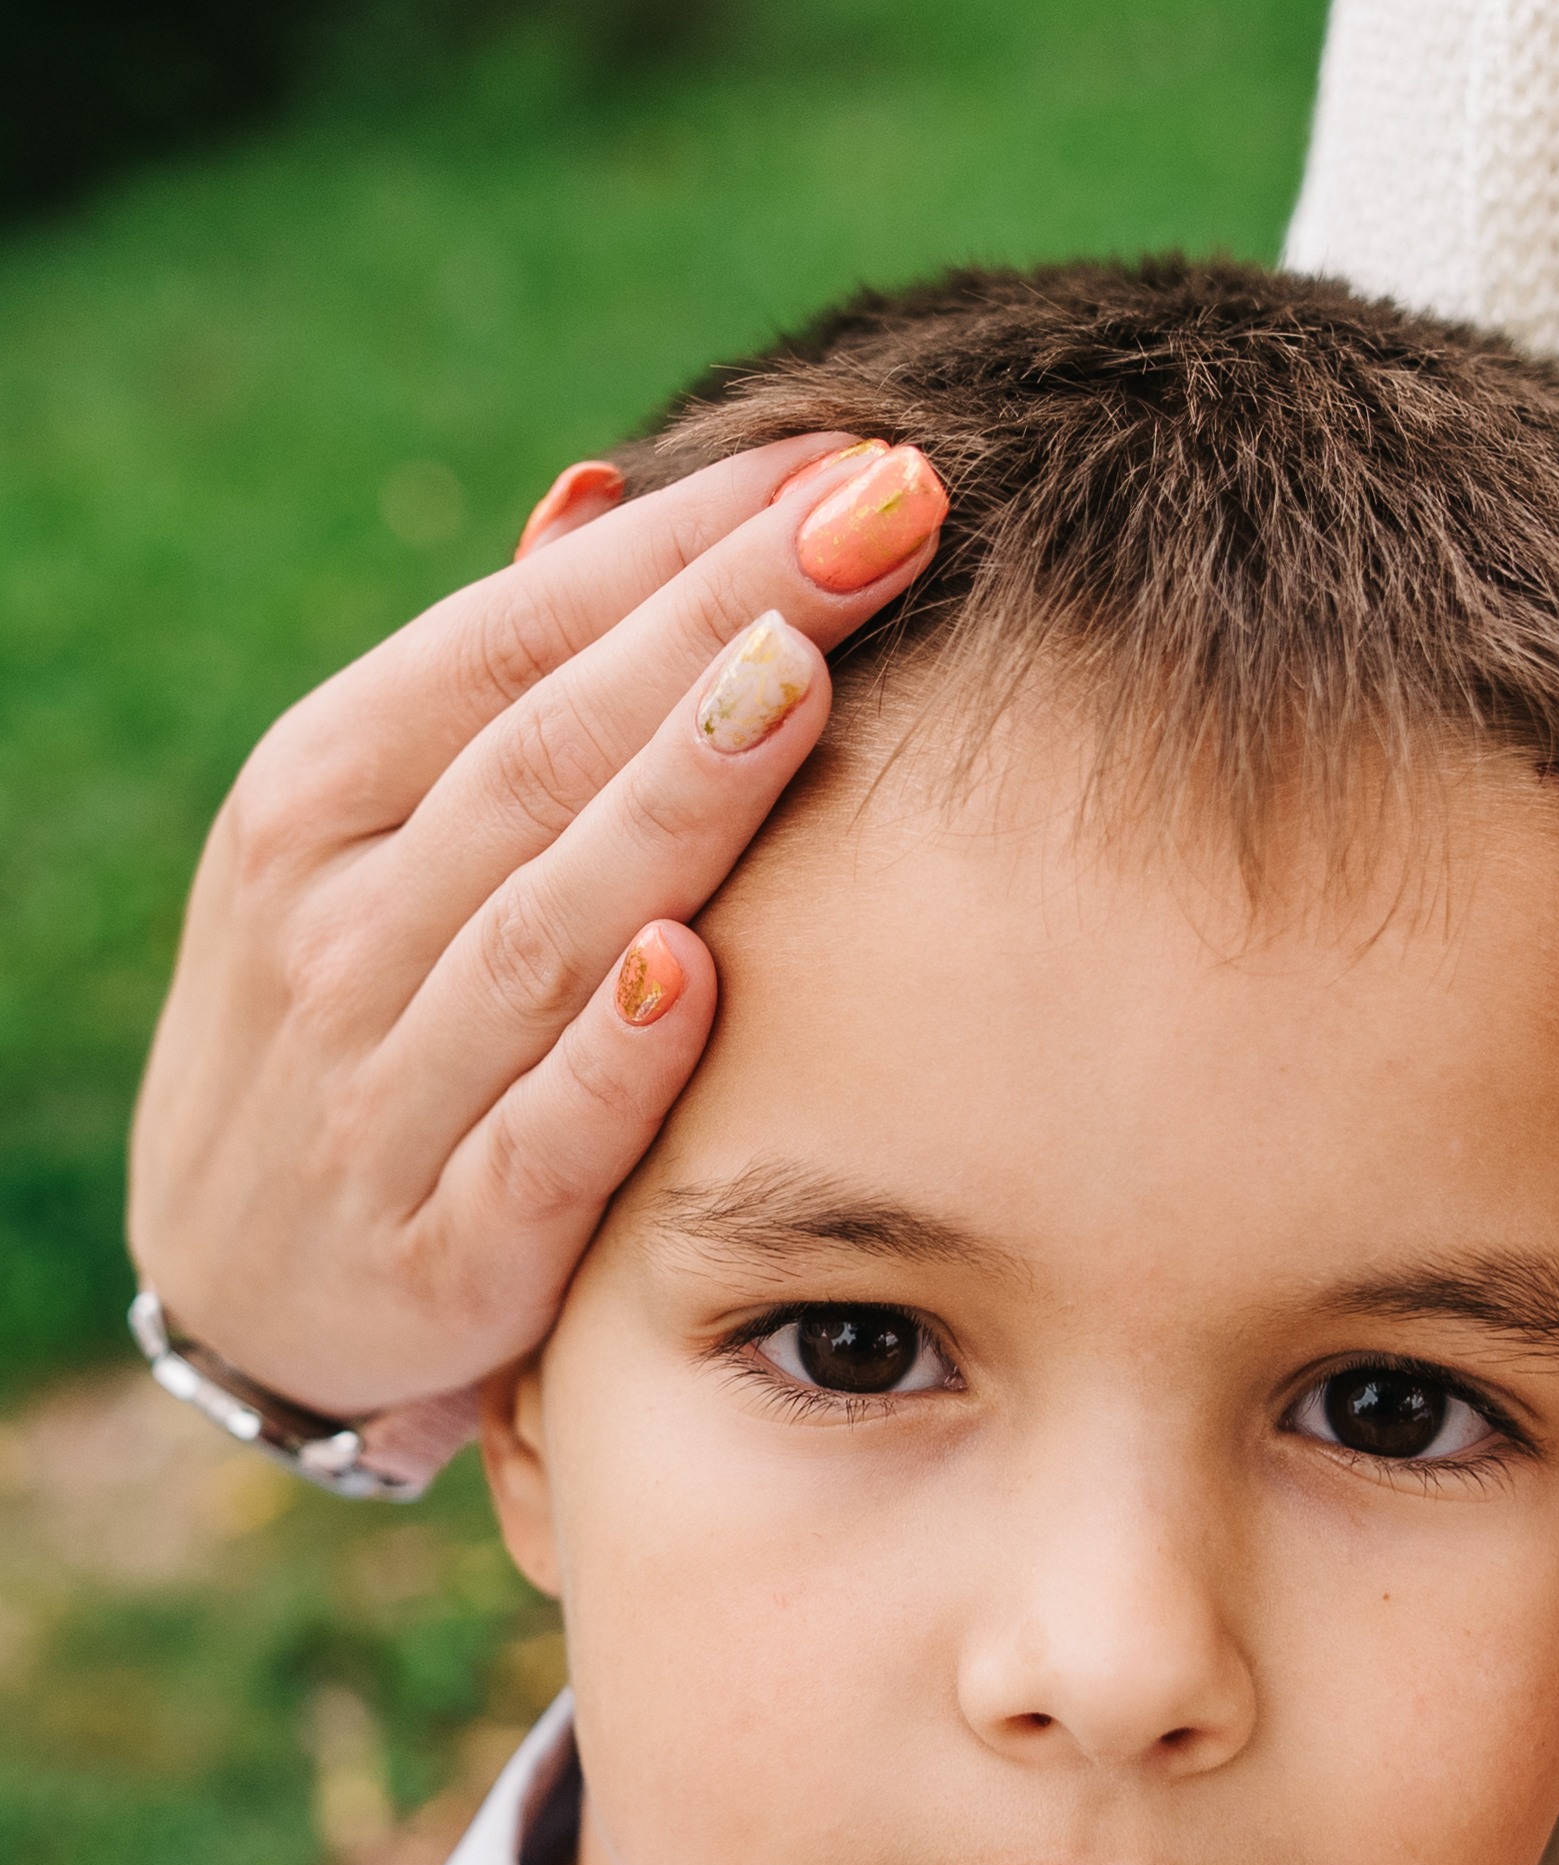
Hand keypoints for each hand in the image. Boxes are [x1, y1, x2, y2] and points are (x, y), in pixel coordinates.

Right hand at [128, 435, 946, 1419]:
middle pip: (545, 753)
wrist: (241, 1291)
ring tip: (809, 674)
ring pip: (544, 928)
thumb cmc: (357, 1024)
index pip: (510, 639)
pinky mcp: (442, 1250)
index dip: (683, 543)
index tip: (849, 457)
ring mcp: (383, 1092)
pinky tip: (697, 971)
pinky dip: (612, 1062)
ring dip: (678, 802)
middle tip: (895, 507)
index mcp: (318, 796)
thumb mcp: (366, 845)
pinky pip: (539, 1142)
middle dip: (724, 618)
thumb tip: (605, 496)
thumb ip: (491, 695)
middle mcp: (338, 927)